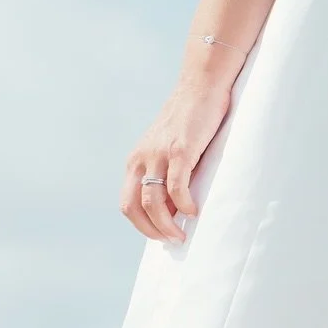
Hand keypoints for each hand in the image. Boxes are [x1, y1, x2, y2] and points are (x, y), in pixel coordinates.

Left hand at [122, 80, 230, 241]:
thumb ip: (168, 174)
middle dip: (151, 230)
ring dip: (166, 224)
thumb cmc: (191, 120)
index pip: (127, 204)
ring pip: (152, 201)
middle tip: (172, 241)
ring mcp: (159, 154)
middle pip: (133, 206)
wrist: (201, 86)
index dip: (142, 226)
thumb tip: (175, 207)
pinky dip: (184, 205)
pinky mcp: (180, 150)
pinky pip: (176, 186)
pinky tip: (194, 212)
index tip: (161, 236)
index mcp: (136, 161)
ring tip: (182, 235)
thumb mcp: (171, 149)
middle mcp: (141, 159)